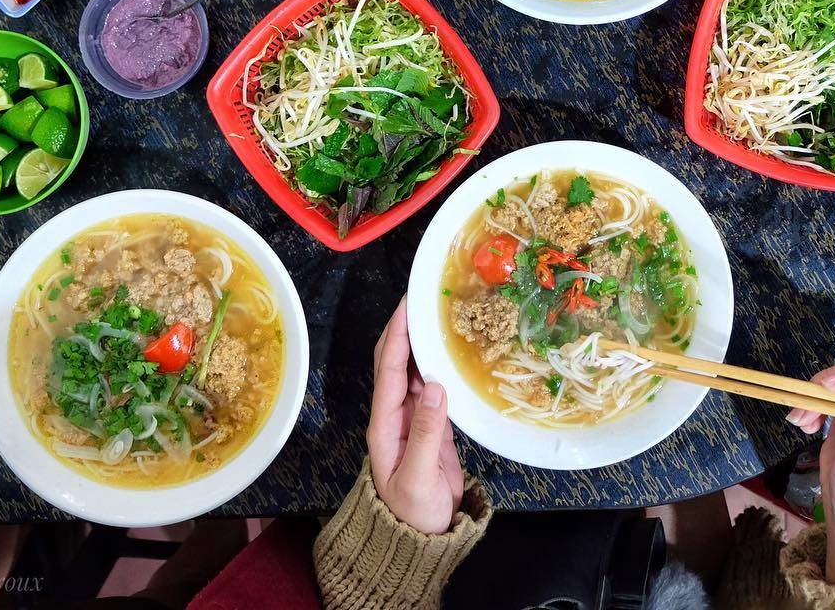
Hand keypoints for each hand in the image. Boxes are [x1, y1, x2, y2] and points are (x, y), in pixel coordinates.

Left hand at [366, 299, 462, 534]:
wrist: (423, 539)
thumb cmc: (413, 513)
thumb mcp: (417, 478)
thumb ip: (427, 433)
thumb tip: (436, 386)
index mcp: (384, 422)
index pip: (389, 369)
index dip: (398, 335)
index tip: (408, 305)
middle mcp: (394, 412)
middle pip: (395, 360)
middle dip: (405, 327)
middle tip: (422, 296)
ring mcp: (412, 416)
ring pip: (414, 368)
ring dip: (421, 340)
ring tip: (437, 311)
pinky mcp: (431, 423)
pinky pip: (432, 383)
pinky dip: (438, 361)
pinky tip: (450, 347)